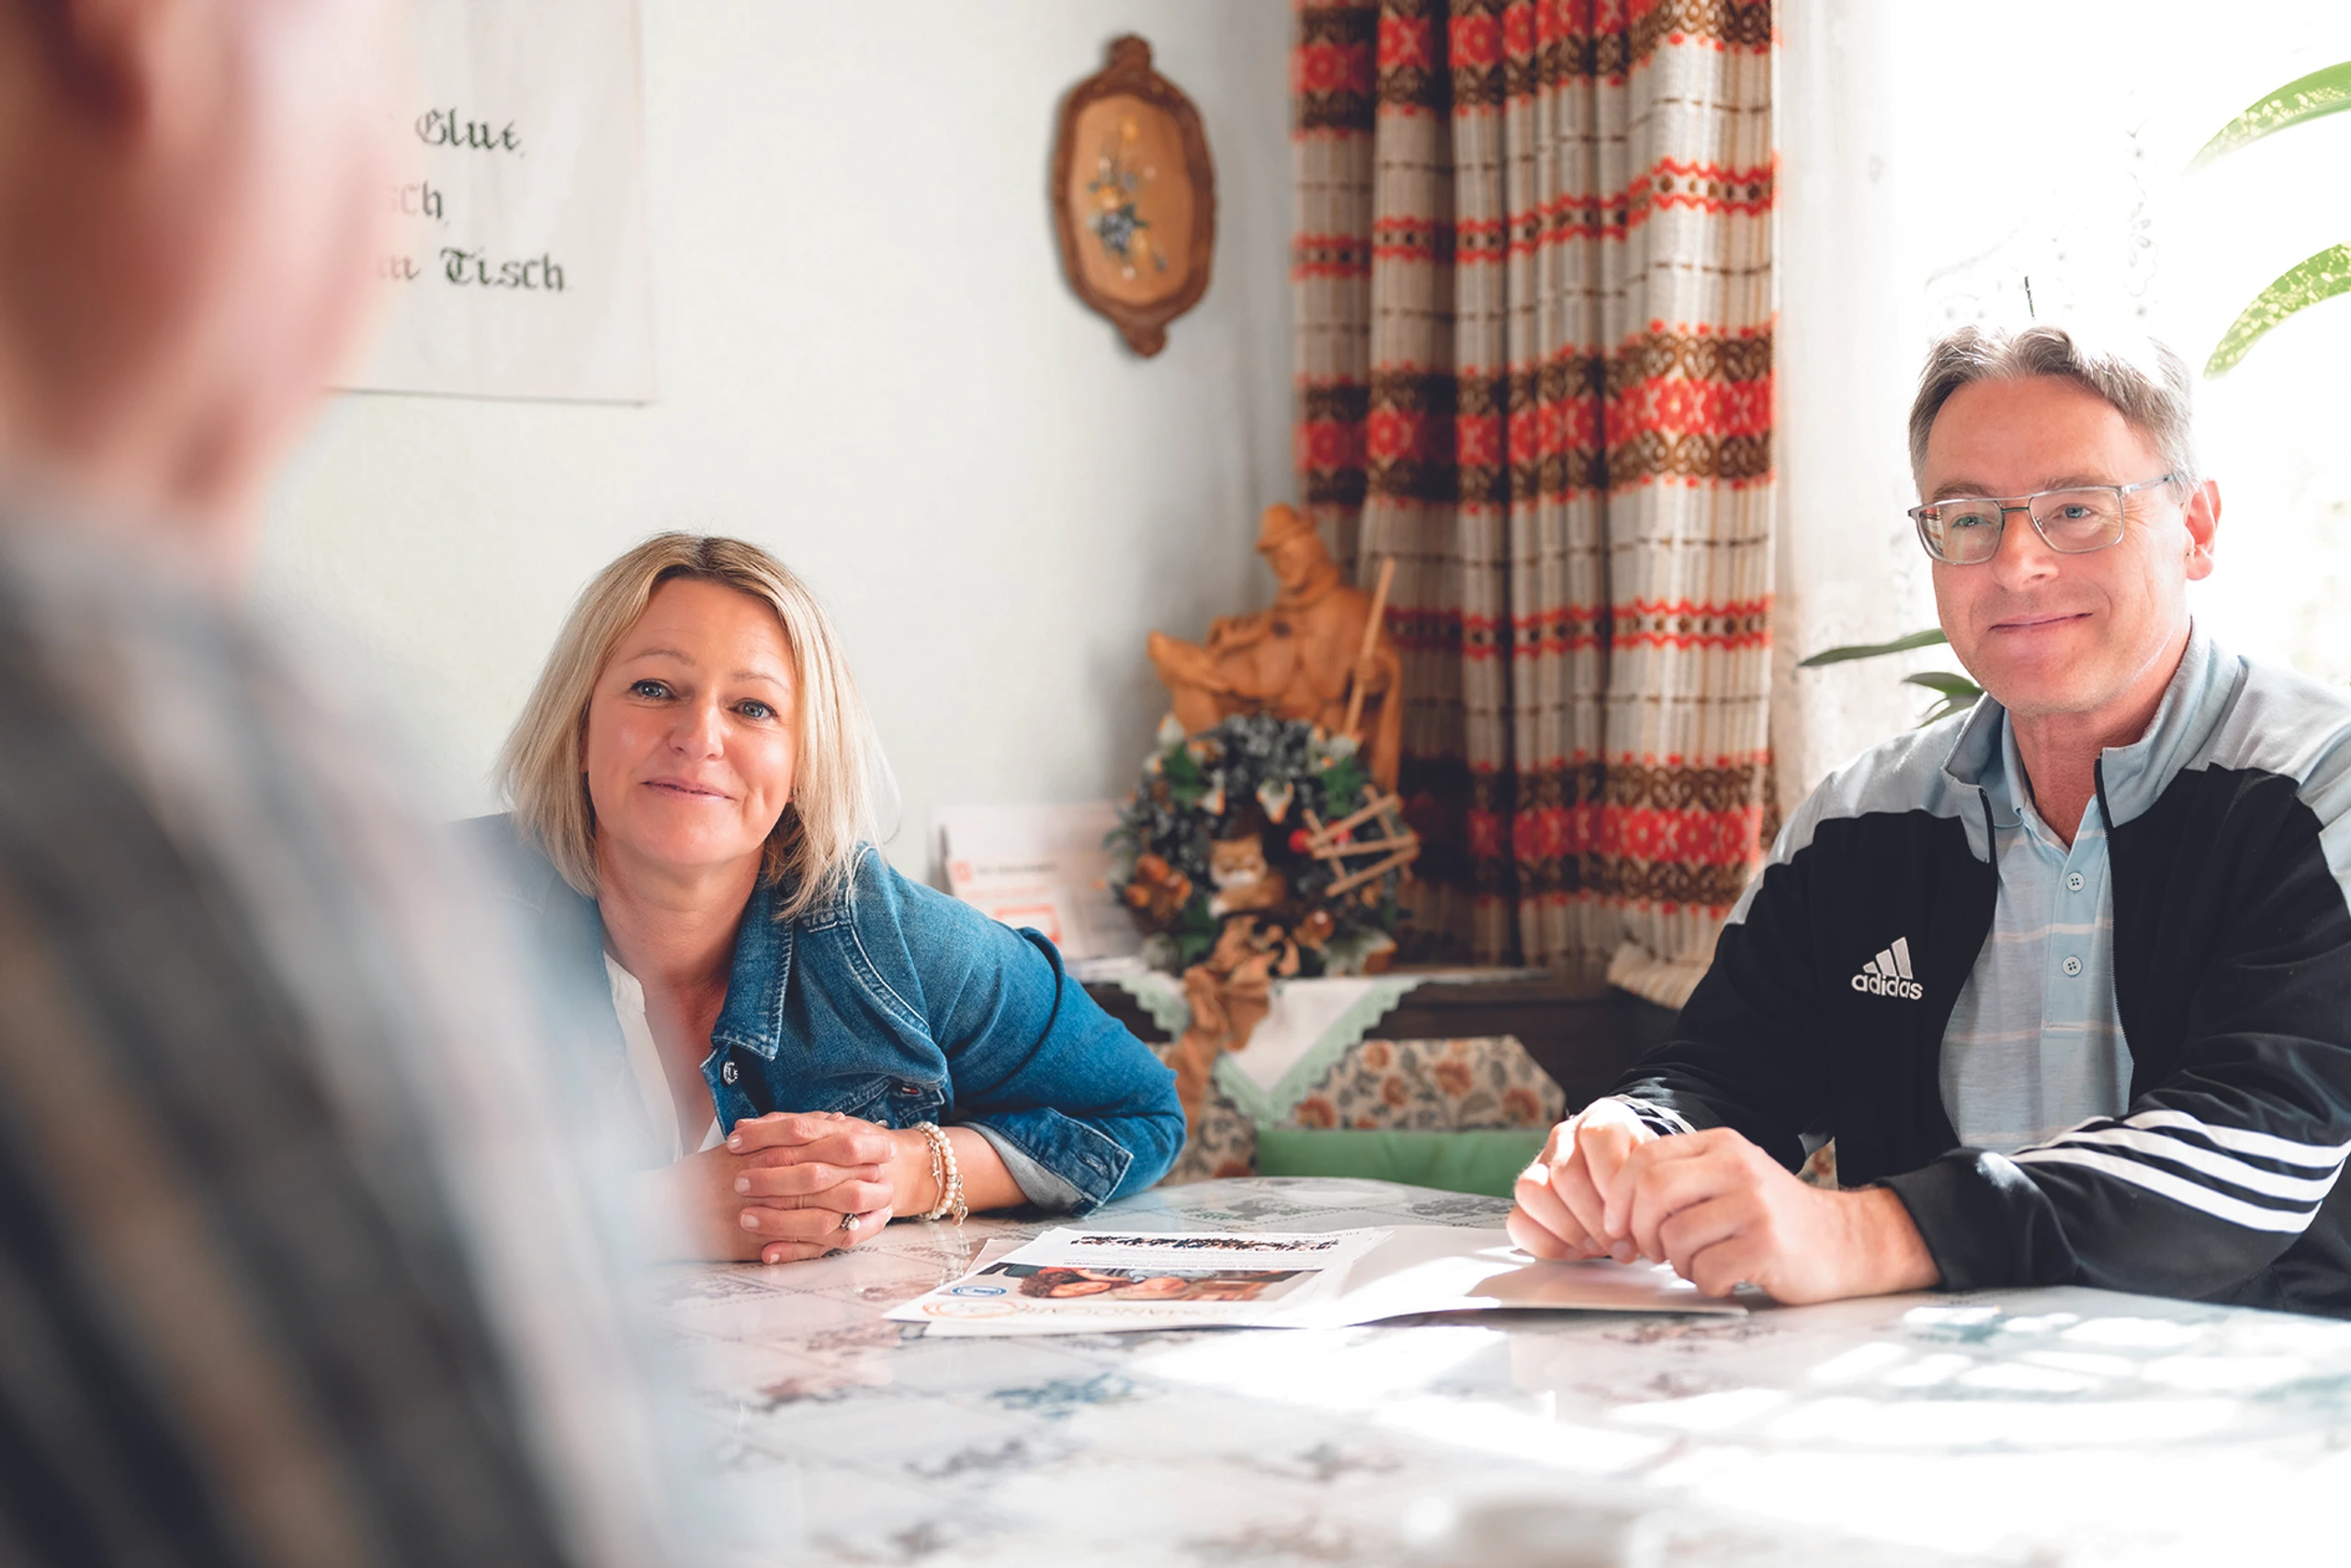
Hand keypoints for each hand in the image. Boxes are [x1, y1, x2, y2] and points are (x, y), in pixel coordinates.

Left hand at [723, 1112, 901, 1263]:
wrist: (901, 1170)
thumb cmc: (851, 1148)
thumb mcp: (824, 1128)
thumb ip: (785, 1125)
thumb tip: (742, 1128)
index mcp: (849, 1136)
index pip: (802, 1130)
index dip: (765, 1136)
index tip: (735, 1144)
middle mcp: (861, 1169)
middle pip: (814, 1175)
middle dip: (772, 1180)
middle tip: (740, 1183)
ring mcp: (864, 1204)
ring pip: (822, 1218)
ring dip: (782, 1221)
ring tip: (747, 1218)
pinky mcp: (858, 1230)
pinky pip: (826, 1246)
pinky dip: (795, 1251)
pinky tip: (768, 1252)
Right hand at [1508, 1098, 1657, 1262]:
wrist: (1630, 1174)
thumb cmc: (1644, 1175)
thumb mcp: (1659, 1170)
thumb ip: (1652, 1185)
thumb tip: (1646, 1224)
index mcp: (1603, 1119)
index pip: (1596, 1139)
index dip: (1613, 1186)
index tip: (1633, 1219)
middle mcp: (1566, 1136)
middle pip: (1565, 1175)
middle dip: (1596, 1221)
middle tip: (1621, 1245)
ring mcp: (1540, 1165)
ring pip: (1532, 1193)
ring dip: (1570, 1230)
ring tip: (1597, 1247)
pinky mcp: (1527, 1199)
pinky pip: (1518, 1223)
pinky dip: (1546, 1243)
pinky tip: (1575, 1249)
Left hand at [1601, 1127, 1939, 1302]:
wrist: (1848, 1243)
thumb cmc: (1776, 1218)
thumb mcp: (1731, 1179)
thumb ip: (1682, 1181)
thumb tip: (1613, 1210)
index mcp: (1721, 1146)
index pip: (1644, 1158)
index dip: (1617, 1197)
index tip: (1615, 1227)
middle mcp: (1738, 1168)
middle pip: (1652, 1190)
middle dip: (1639, 1230)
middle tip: (1649, 1252)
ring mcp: (1754, 1206)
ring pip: (1675, 1236)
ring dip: (1677, 1263)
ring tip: (1702, 1264)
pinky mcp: (1768, 1246)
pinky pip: (1706, 1270)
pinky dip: (1706, 1283)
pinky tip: (1726, 1279)